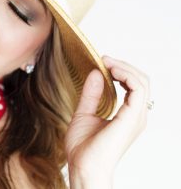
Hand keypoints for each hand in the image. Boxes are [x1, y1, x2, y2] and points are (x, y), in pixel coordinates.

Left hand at [65, 55, 149, 185]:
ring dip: (124, 67)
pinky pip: (138, 89)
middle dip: (123, 65)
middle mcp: (135, 115)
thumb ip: (91, 94)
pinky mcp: (132, 117)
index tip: (102, 62)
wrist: (83, 166)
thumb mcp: (84, 113)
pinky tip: (110, 71)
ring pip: (142, 81)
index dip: (120, 70)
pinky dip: (126, 75)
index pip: (133, 86)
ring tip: (106, 62)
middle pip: (141, 81)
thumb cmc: (83, 148)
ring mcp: (136, 117)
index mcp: (127, 115)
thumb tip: (96, 73)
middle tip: (104, 58)